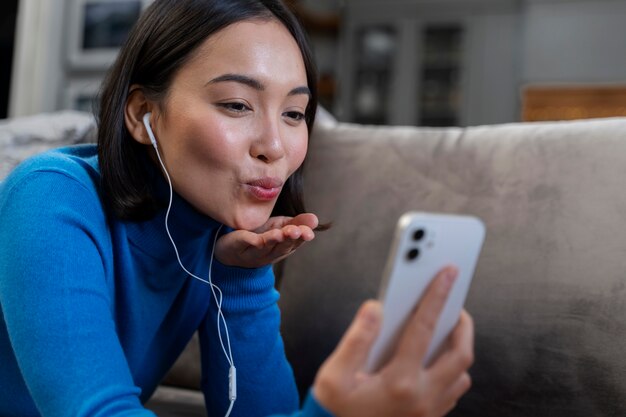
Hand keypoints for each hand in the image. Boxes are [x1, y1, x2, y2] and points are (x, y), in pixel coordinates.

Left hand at [214, 213, 318, 267]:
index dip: (302, 237)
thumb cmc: (259, 236)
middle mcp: (269, 253)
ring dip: (273, 240)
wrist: (229, 250)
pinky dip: (250, 241)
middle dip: (290, 238)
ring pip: (265, 246)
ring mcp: (253, 252)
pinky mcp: (237, 248)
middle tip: (298, 231)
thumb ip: (297, 222)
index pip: (295, 243)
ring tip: (281, 233)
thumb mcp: (281, 227)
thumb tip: (315, 219)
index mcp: (282, 248)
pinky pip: (244, 244)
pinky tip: (255, 239)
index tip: (309, 232)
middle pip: (282, 246)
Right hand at [313, 267, 473, 416]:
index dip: (436, 297)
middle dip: (462, 324)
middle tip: (454, 306)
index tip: (447, 275)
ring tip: (444, 333)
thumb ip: (356, 340)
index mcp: (400, 382)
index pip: (423, 329)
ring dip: (458, 350)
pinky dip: (451, 371)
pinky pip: (453, 391)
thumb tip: (375, 309)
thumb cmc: (336, 411)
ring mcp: (430, 411)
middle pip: (460, 354)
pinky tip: (434, 361)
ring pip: (462, 375)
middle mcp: (422, 398)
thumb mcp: (335, 376)